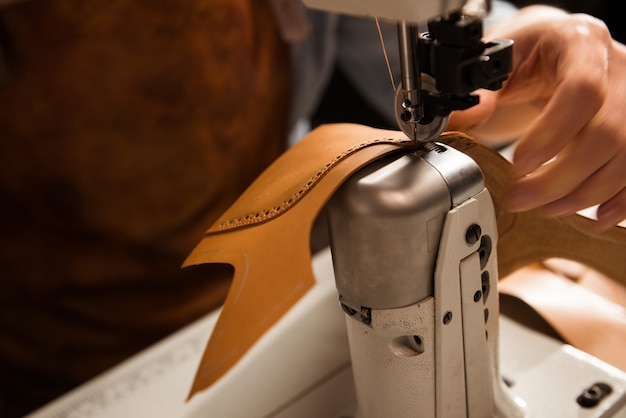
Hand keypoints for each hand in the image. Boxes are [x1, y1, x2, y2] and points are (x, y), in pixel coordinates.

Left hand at [448, 6, 625, 229]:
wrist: (549, 52)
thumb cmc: (524, 56)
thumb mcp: (495, 62)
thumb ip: (477, 91)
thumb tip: (468, 113)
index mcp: (579, 43)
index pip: (582, 90)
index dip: (552, 134)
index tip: (518, 164)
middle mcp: (616, 69)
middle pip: (607, 132)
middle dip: (561, 178)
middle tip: (521, 199)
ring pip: (625, 156)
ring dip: (585, 194)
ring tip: (546, 209)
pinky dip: (618, 199)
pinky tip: (596, 217)